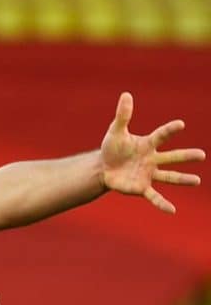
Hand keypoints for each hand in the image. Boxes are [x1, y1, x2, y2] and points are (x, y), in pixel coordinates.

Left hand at [100, 92, 204, 212]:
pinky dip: (162, 203)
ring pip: (169, 177)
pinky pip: (154, 196)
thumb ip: (123, 116)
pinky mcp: (141, 188)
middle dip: (186, 156)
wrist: (103, 168)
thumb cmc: (112, 149)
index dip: (170, 130)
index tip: (180, 124)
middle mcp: (152, 159)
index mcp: (147, 144)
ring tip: (197, 181)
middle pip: (172, 157)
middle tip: (202, 155)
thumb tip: (126, 94)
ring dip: (182, 179)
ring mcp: (148, 174)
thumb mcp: (115, 132)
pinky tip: (172, 210)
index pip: (161, 135)